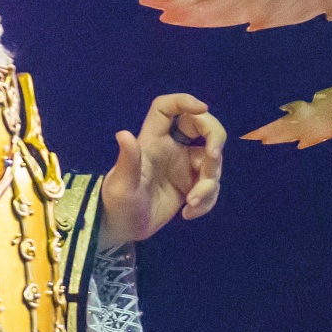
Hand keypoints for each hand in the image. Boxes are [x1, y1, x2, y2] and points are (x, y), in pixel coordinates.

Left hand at [104, 92, 226, 242]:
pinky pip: (212, 185)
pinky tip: (189, 213)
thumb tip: (123, 134)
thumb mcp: (121, 186)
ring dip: (209, 183)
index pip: (168, 108)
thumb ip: (128, 161)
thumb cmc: (116, 205)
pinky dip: (207, 200)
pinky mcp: (192, 184)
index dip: (185, 101)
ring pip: (212, 161)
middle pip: (202, 126)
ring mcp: (184, 166)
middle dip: (215, 138)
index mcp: (152, 141)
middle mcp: (171, 148)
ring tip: (192, 204)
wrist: (123, 230)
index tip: (203, 109)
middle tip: (213, 158)